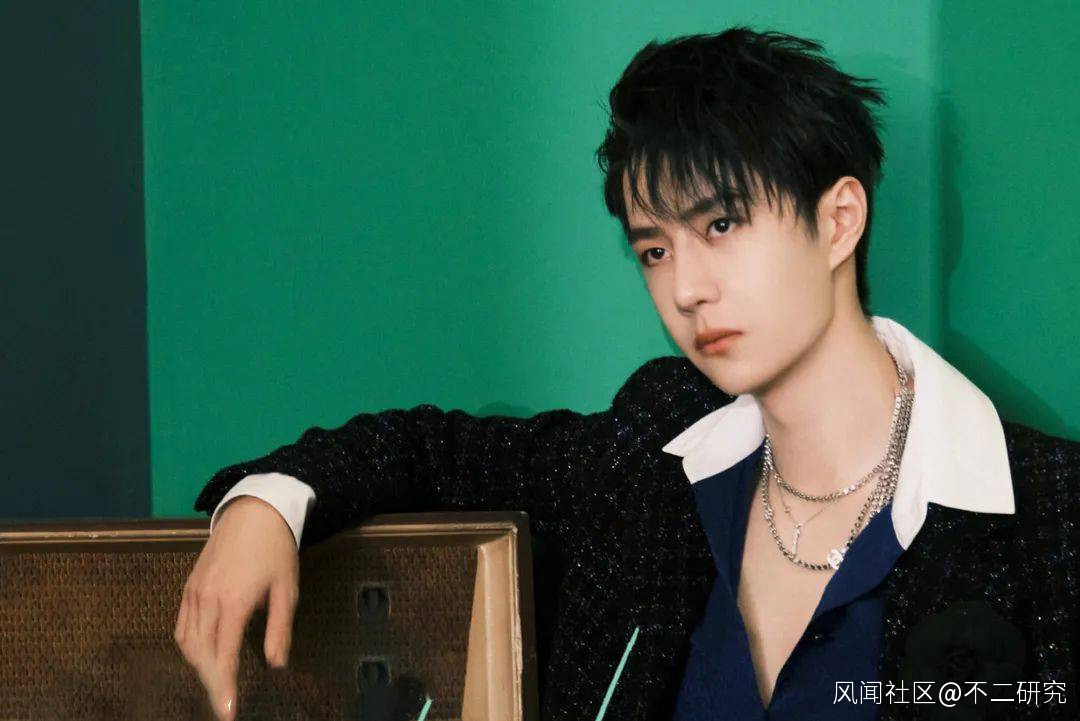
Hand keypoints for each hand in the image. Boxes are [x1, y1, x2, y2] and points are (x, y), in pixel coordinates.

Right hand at [174, 495, 299, 719]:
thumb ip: (280, 629)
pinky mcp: (189, 586)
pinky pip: (182, 626)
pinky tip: (202, 656)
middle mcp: (208, 599)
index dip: (224, 687)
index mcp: (234, 601)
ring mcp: (194, 592)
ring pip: (187, 643)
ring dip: (199, 667)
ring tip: (216, 683)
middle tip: (225, 702)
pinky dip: (189, 647)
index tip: (227, 712)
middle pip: (201, 655)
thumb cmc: (276, 550)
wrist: (254, 512)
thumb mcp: (287, 590)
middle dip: (211, 682)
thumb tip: (277, 665)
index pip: (223, 656)